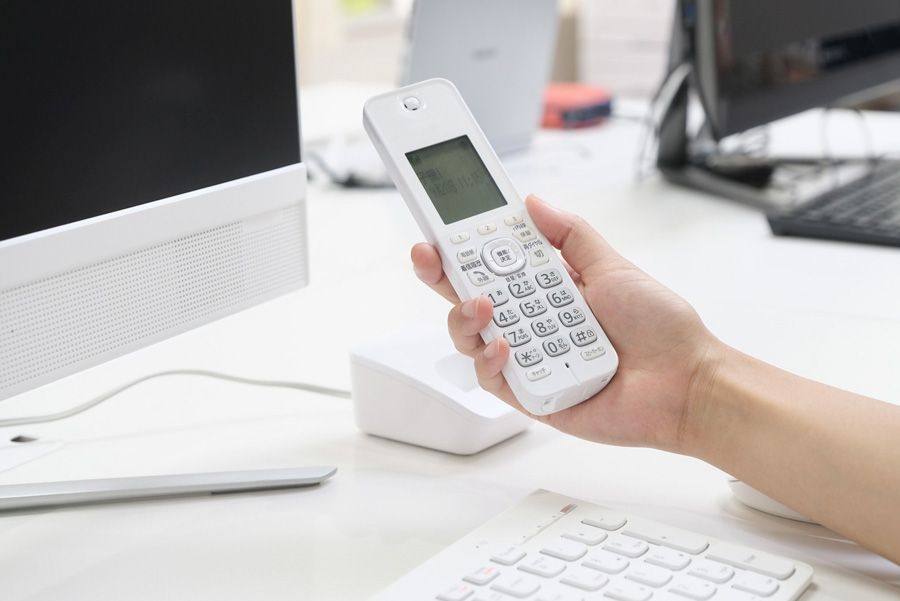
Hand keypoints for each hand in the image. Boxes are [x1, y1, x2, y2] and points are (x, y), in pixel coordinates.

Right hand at [411, 195, 721, 453]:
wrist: (685, 382)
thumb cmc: (659, 328)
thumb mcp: (612, 266)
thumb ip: (570, 235)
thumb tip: (532, 202)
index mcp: (547, 289)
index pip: (491, 264)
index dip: (461, 247)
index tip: (439, 227)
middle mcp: (531, 322)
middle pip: (468, 297)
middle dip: (441, 275)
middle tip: (429, 255)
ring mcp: (528, 359)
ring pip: (471, 338)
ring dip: (465, 317)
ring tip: (483, 305)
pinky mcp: (531, 394)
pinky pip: (493, 378)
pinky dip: (491, 359)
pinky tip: (505, 345)